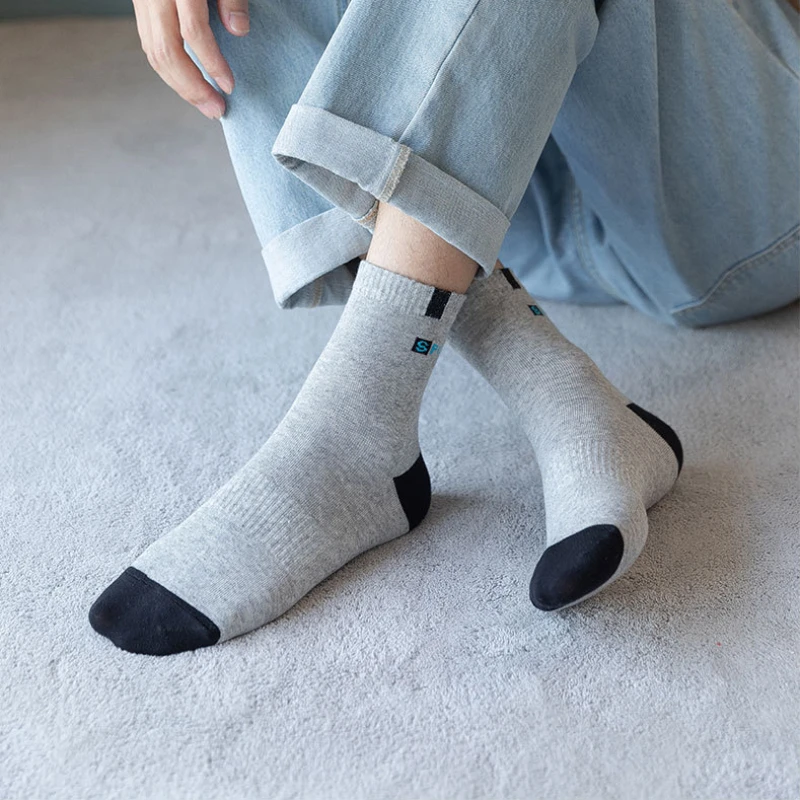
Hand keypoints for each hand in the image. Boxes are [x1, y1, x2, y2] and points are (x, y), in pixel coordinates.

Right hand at [132, 0, 248, 119]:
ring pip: (153, 52)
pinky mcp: (141, 4)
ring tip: (206, 105)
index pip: (192, 31)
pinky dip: (170, 70)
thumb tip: (238, 31)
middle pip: (166, 51)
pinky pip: (150, 44)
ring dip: (180, 86)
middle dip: (193, 88)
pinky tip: (189, 84)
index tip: (230, 87)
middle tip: (217, 111)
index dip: (212, 63)